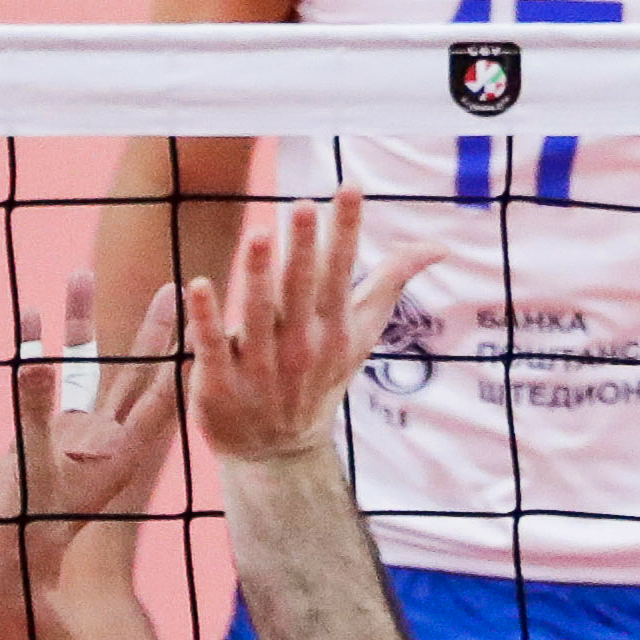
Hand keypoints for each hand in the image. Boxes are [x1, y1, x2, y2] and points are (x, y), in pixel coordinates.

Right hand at [0, 272, 184, 593]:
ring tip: (80, 273)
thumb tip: (37, 357)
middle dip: (151, 330)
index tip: (199, 319)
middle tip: (170, 286)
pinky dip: (40, 347)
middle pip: (134, 372)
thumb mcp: (33, 467)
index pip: (160, 396)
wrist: (6, 561)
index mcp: (121, 451)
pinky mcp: (47, 433)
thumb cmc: (29, 527)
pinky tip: (32, 316)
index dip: (180, 358)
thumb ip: (34, 411)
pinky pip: (48, 380)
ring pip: (87, 366)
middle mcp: (105, 436)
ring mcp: (76, 433)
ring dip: (82, 322)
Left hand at [184, 188, 441, 464]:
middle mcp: (301, 346)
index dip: (346, 230)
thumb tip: (440, 245)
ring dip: (257, 276)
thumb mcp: (360, 334)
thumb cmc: (320, 376)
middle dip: (304, 250)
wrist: (279, 452)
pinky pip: (214, 347)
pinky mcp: (222, 383)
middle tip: (303, 206)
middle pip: (301, 290)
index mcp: (333, 329)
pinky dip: (207, 319)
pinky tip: (198, 285)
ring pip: (258, 316)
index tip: (349, 187)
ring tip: (257, 235)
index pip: (342, 271)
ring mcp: (261, 367)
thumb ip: (390, 283)